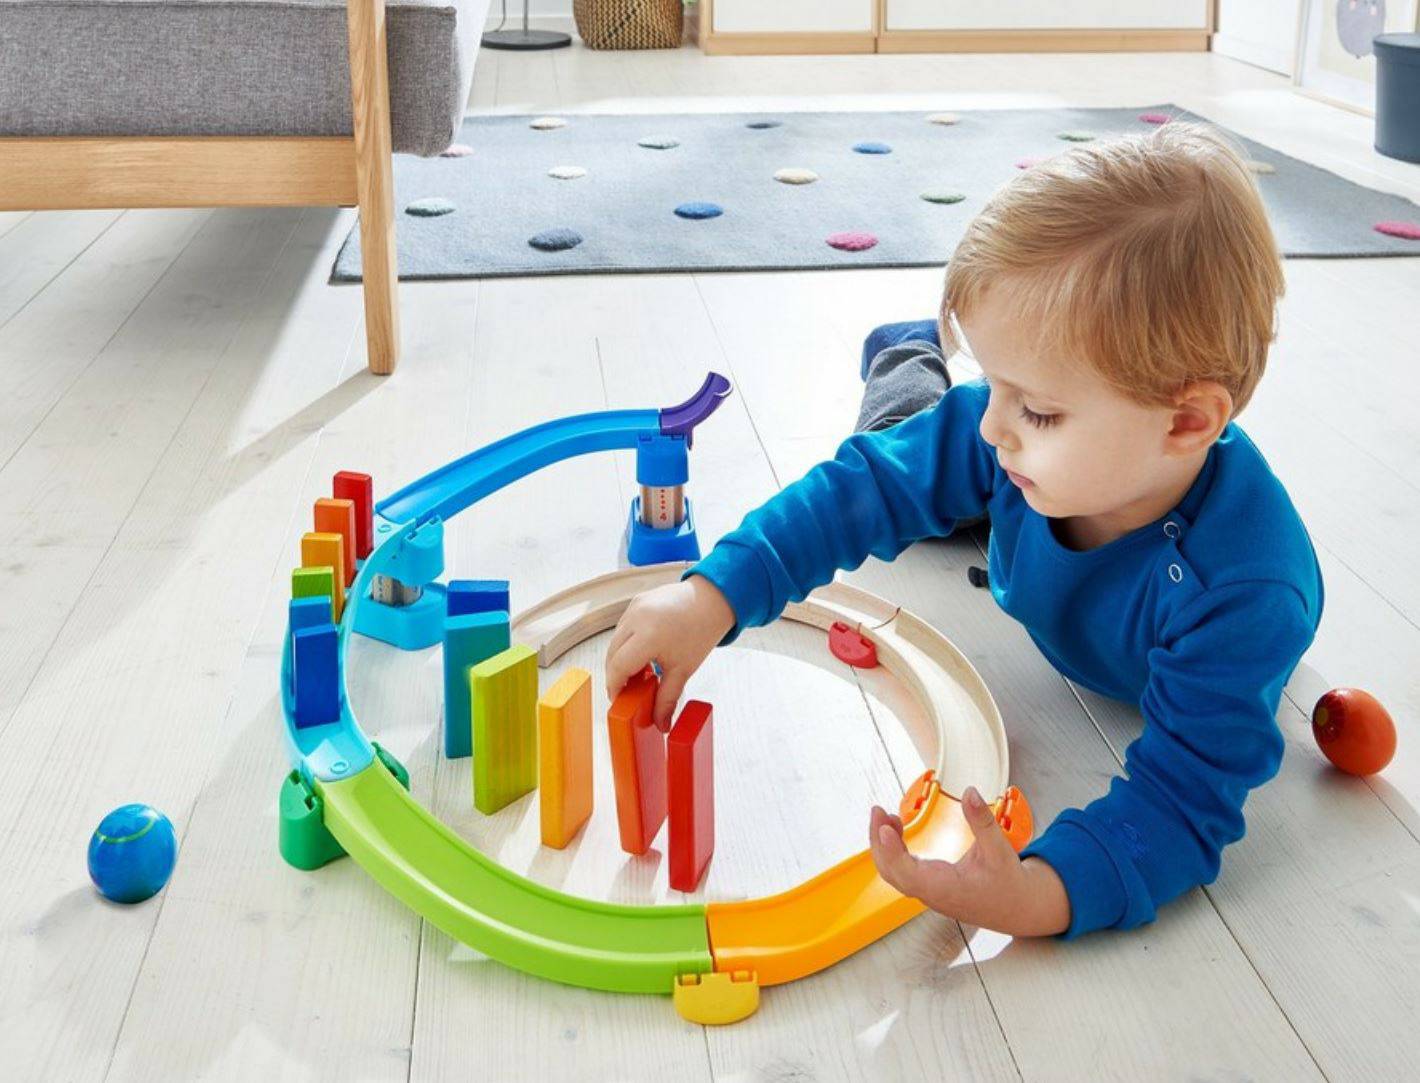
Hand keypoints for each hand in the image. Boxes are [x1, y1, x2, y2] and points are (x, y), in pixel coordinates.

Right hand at [604, 574, 735, 730]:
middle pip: (612, 654)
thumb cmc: (701, 631)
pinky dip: (626, 643)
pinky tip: (641, 654)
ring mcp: (634, 607)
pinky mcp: (635, 601)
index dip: (615, 686)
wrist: (713, 599)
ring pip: (615, 641)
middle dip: (616, 675)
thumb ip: (667, 699)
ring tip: (638, 673)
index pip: (618, 666)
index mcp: (648, 635)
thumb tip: (660, 724)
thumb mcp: (683, 670)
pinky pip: (622, 627)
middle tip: (627, 691)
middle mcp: (637, 618)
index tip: (619, 699)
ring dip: (620, 659)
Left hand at [869, 786, 1069, 936]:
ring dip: (884, 846)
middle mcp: (931, 894)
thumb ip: (982, 821)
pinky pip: (902, 872)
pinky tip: (897, 831)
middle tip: (877, 811)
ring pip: (894, 873)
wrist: (1019, 909)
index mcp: (946, 888)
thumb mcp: (999, 850)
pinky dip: (893, 851)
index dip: (892, 851)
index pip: (909, 874)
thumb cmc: (1009, 884)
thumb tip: (970, 792)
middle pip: (892, 872)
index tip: (884, 828)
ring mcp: (928, 893)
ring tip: (885, 816)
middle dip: (879, 842)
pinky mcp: (929, 889)